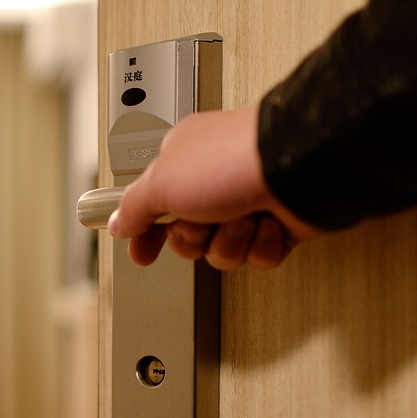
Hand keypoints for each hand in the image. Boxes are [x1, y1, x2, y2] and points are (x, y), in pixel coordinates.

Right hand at [105, 107, 320, 269]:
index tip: (140, 253)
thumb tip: (117, 222)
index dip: (144, 234)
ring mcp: (248, 202)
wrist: (299, 168)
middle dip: (195, 238)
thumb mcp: (161, 183)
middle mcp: (215, 181)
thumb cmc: (232, 161)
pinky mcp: (279, 223)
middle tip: (203, 221)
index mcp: (183, 162)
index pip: (152, 205)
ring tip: (244, 216)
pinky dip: (263, 245)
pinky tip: (268, 224)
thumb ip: (133, 207)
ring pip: (223, 251)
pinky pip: (259, 256)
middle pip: (187, 237)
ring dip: (231, 241)